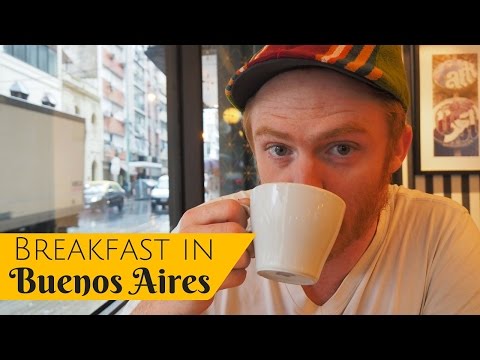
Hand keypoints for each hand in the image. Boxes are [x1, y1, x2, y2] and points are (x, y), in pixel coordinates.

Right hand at [131, 198, 250, 314]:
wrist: (169, 293)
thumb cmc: (189, 258)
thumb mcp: (199, 229)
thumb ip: (221, 215)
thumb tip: (247, 201)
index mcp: (191, 219)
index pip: (231, 207)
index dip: (242, 218)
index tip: (238, 226)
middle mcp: (190, 236)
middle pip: (237, 231)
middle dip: (244, 243)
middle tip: (235, 249)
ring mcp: (196, 260)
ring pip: (241, 254)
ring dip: (242, 261)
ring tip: (228, 263)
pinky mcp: (204, 283)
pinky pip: (238, 276)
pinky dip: (236, 277)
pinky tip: (223, 276)